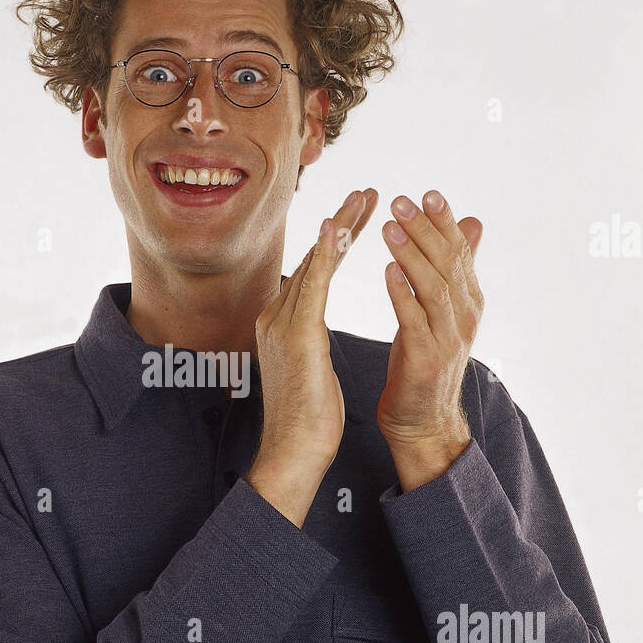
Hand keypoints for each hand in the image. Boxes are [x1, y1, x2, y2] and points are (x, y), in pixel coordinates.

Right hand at [252, 189, 374, 486]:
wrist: (294, 450)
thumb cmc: (308, 418)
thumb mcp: (310, 368)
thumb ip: (308, 342)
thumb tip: (311, 332)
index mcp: (280, 324)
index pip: (313, 272)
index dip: (335, 240)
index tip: (357, 215)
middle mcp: (275, 316)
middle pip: (314, 259)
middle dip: (341, 223)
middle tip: (367, 193)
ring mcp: (281, 322)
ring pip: (315, 263)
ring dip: (340, 227)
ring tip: (365, 199)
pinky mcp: (296, 334)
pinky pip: (314, 283)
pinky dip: (326, 253)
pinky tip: (338, 228)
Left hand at [377, 191, 483, 468]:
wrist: (422, 420)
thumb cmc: (424, 361)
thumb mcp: (444, 310)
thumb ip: (456, 268)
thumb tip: (474, 222)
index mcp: (469, 301)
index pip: (459, 252)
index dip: (445, 222)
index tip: (427, 194)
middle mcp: (464, 316)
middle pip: (447, 263)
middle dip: (425, 229)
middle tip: (402, 201)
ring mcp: (448, 338)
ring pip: (433, 287)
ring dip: (412, 254)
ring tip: (389, 227)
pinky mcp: (426, 359)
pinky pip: (414, 320)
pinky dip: (403, 293)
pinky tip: (388, 271)